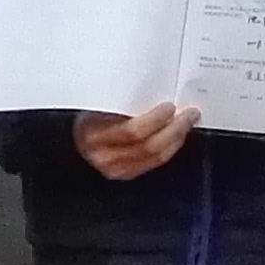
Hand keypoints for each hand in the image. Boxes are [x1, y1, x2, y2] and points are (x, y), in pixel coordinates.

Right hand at [74, 103, 198, 179]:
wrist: (75, 132)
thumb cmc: (89, 111)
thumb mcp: (98, 101)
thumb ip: (121, 100)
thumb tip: (156, 91)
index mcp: (93, 133)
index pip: (130, 131)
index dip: (154, 120)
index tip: (169, 107)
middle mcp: (102, 155)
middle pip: (147, 147)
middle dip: (174, 130)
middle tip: (189, 114)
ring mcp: (113, 168)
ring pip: (154, 158)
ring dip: (175, 140)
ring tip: (187, 123)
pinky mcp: (124, 173)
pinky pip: (153, 164)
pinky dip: (169, 149)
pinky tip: (175, 137)